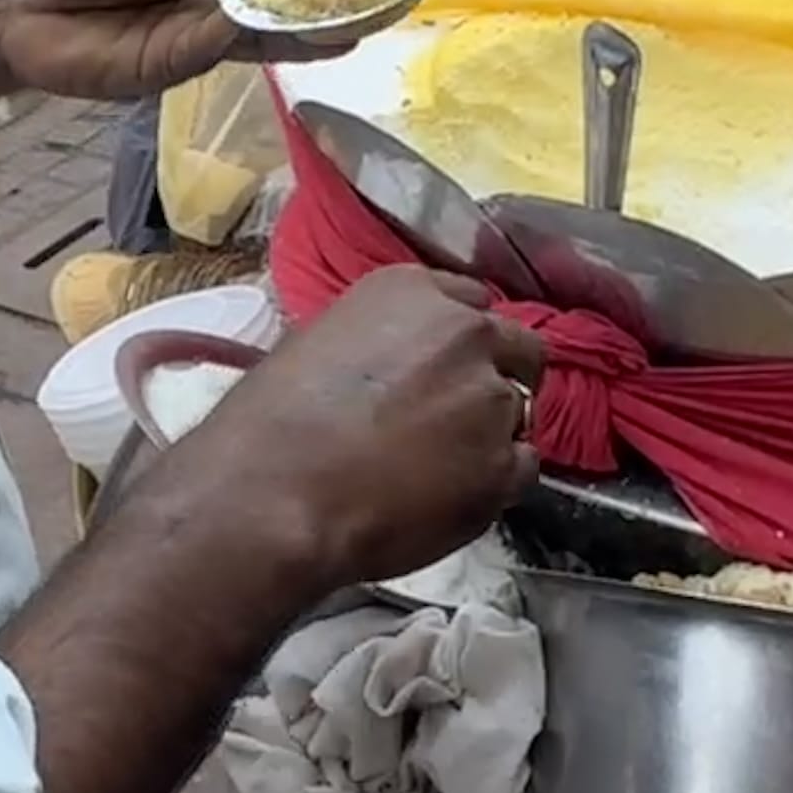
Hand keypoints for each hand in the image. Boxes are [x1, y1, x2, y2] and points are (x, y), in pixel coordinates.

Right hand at [175, 268, 544, 586]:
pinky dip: (496, 485)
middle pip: (518, 350)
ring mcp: (491, 400)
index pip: (472, 303)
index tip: (444, 369)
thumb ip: (378, 342)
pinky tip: (449, 501)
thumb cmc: (270, 424)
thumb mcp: (315, 343)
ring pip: (519, 415)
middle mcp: (466, 334)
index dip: (460, 342)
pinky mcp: (504, 467)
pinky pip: (523, 470)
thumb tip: (395, 369)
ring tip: (438, 472)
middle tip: (457, 418)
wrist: (274, 494)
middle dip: (497, 378)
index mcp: (413, 291)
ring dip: (490, 437)